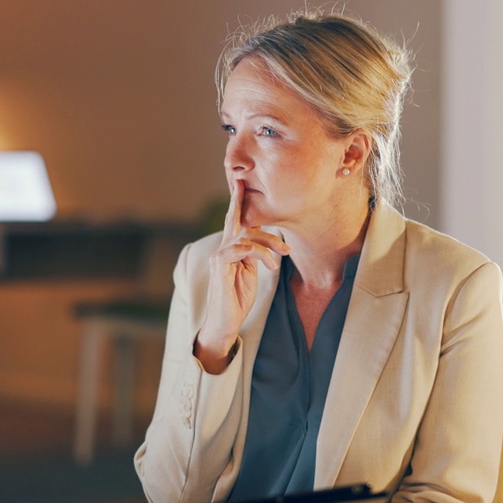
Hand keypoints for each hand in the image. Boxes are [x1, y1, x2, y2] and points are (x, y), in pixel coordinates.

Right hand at [195, 178, 288, 373]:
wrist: (225, 322)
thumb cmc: (237, 298)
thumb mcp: (251, 273)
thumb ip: (255, 255)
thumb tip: (267, 243)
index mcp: (231, 248)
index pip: (235, 219)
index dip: (237, 200)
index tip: (238, 181)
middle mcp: (223, 248)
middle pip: (241, 222)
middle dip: (256, 218)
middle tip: (273, 227)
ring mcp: (220, 256)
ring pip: (247, 236)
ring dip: (270, 245)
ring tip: (282, 257)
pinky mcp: (220, 266)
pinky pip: (241, 250)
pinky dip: (258, 253)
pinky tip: (269, 265)